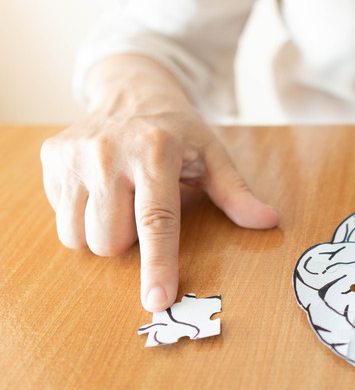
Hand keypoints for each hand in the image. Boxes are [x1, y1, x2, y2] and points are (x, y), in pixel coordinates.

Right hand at [40, 56, 278, 310]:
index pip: (156, 221)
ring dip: (102, 234)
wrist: (132, 90)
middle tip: (145, 209)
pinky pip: (61, 218)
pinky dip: (82, 216)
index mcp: (154, 151)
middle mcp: (107, 152)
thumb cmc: (178, 130)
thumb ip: (237, 194)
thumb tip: (269, 221)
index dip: (158, 265)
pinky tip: (100, 190)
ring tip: (122, 203)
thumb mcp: (213, 156)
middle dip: (130, 242)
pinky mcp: (51, 158)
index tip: (157, 300)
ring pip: (79, 236)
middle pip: (110, 240)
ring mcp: (73, 154)